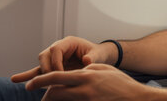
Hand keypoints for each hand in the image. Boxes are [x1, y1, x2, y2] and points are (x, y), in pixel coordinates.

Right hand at [11, 36, 115, 83]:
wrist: (98, 57)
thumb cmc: (98, 54)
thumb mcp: (98, 54)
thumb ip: (92, 57)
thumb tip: (87, 60)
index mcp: (69, 42)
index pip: (55, 50)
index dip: (55, 62)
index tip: (61, 74)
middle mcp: (59, 49)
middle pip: (44, 55)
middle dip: (46, 69)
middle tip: (52, 81)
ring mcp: (54, 58)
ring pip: (40, 64)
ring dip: (33, 74)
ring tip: (23, 83)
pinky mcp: (53, 67)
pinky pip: (39, 71)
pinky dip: (29, 75)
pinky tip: (16, 79)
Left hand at [25, 63, 147, 100]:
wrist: (137, 99)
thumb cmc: (122, 84)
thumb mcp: (104, 69)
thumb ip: (87, 69)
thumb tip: (74, 72)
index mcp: (86, 75)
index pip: (55, 77)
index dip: (39, 81)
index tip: (29, 85)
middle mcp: (84, 89)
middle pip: (54, 93)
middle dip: (45, 96)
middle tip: (43, 97)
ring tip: (53, 100)